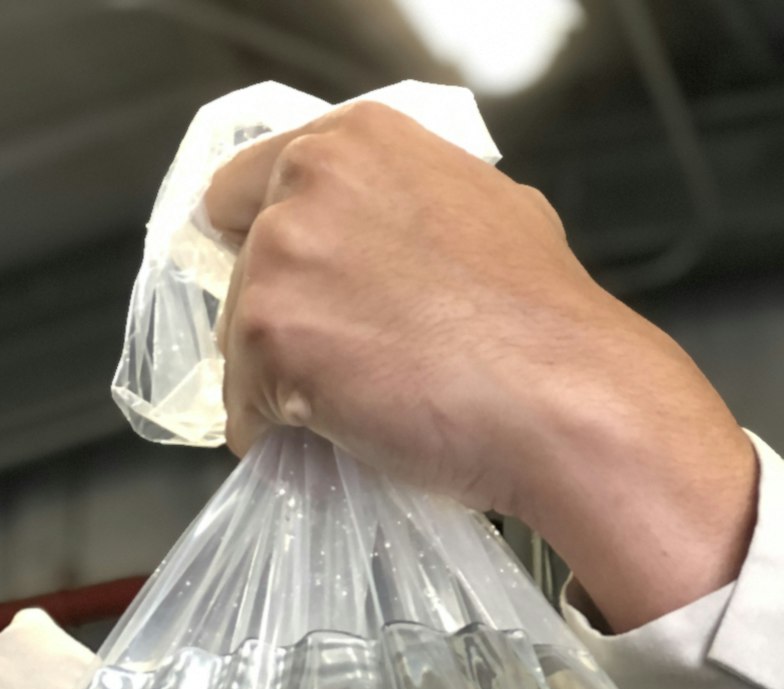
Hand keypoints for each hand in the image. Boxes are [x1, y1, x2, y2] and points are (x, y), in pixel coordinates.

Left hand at [204, 100, 756, 632]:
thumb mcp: (477, 208)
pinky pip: (243, 413)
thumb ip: (395, 207)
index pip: (241, 190)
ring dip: (282, 386)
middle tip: (356, 363)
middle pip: (239, 277)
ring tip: (363, 403)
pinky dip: (279, 439)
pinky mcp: (269, 338)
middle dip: (283, 325)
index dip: (259, 250)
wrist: (557, 395)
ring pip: (237, 348)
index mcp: (352, 141)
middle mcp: (304, 184)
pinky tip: (346, 436)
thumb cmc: (535, 317)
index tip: (293, 293)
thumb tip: (366, 239)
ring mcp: (280, 259)